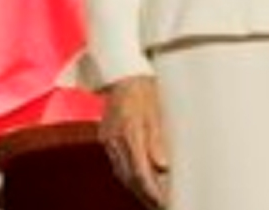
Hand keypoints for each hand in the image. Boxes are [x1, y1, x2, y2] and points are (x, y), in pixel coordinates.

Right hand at [100, 75, 169, 207]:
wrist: (121, 73)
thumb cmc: (142, 89)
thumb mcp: (156, 113)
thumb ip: (157, 141)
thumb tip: (162, 167)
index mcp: (129, 132)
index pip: (140, 171)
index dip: (151, 191)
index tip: (162, 202)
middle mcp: (115, 138)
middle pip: (129, 176)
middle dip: (144, 194)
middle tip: (158, 205)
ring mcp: (108, 138)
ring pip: (121, 171)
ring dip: (135, 187)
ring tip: (150, 198)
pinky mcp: (106, 136)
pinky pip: (116, 162)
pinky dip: (127, 174)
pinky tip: (136, 179)